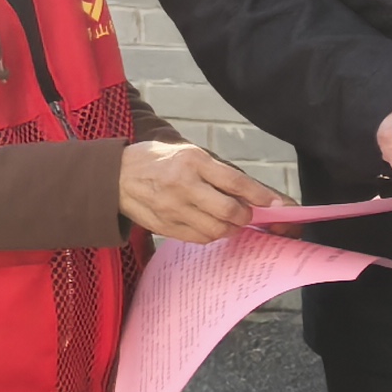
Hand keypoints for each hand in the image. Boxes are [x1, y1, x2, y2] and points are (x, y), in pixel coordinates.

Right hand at [117, 140, 282, 244]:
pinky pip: (200, 238)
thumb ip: (216, 171)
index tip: (276, 203)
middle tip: (247, 213)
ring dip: (230, 228)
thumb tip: (249, 192)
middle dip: (245, 215)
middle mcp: (183, 185)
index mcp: (193, 161)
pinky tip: (211, 225)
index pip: (234, 181)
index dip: (259, 195)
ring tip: (230, 220)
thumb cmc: (158, 161)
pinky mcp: (165, 226)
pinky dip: (212, 234)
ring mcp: (173, 209)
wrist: (115, 177)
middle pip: (228, 210)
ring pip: (217, 229)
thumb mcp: (188, 153)